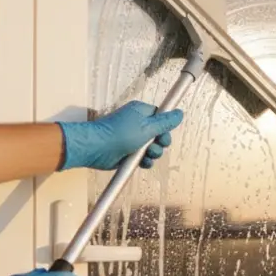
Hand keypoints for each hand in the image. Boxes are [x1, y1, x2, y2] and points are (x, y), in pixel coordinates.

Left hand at [59, 100, 184, 170]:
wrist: (96, 148)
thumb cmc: (120, 134)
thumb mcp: (148, 127)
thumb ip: (166, 122)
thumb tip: (180, 113)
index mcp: (141, 112)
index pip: (161, 117)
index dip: (165, 127)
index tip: (163, 134)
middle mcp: (137, 124)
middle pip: (159, 134)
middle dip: (160, 143)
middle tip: (155, 146)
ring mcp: (132, 138)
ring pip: (153, 147)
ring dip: (153, 154)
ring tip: (146, 155)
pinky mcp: (128, 151)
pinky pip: (144, 157)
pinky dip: (145, 161)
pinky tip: (142, 163)